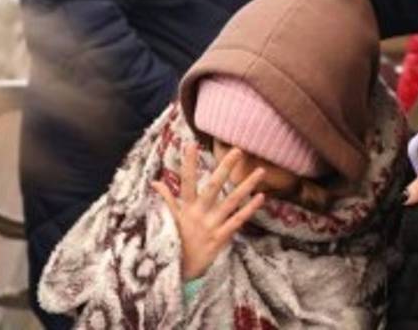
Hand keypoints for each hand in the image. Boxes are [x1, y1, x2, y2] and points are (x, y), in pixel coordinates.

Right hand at [152, 144, 265, 280]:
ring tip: (260, 171)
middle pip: (214, 186)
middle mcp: (199, 214)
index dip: (188, 164)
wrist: (179, 273)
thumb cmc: (174, 242)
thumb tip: (155, 182)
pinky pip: (237, 221)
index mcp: (185, 208)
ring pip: (231, 202)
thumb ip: (166, 201)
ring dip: (246, 186)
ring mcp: (211, 226)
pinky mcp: (221, 238)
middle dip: (225, 168)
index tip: (191, 144)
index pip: (186, 181)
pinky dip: (249, 210)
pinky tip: (261, 198)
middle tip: (238, 150)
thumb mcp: (167, 221)